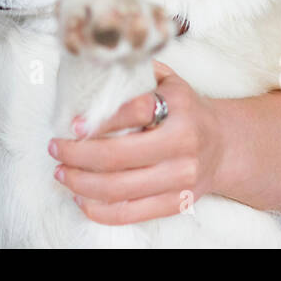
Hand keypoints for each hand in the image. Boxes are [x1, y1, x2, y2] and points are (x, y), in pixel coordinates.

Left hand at [47, 59, 225, 224]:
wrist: (225, 146)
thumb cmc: (186, 111)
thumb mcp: (171, 82)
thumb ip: (139, 72)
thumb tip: (95, 66)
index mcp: (180, 109)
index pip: (136, 112)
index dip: (101, 119)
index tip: (73, 124)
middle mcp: (182, 146)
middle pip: (119, 157)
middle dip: (78, 155)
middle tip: (56, 148)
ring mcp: (180, 179)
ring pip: (119, 189)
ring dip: (81, 182)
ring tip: (62, 172)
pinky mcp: (176, 204)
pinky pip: (130, 214)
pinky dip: (99, 210)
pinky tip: (80, 198)